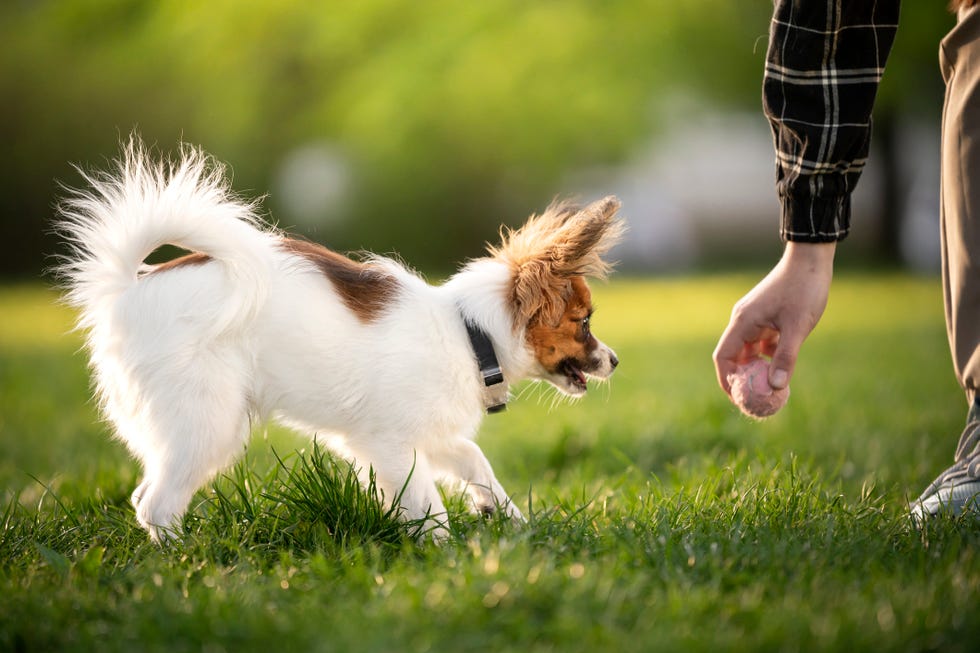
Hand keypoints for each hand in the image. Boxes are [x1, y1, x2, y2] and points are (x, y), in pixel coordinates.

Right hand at [713, 242, 835, 396]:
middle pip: (733, 356)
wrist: (811, 259)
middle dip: (741, 379)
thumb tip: (775, 388)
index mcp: (743, 322)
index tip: (740, 399)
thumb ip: (786, 358)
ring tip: (768, 387)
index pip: (723, 358)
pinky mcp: (765, 315)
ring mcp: (753, 317)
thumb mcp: (797, 327)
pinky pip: (759, 341)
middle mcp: (743, 320)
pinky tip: (781, 365)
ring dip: (755, 368)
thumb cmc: (803, 290)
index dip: (727, 381)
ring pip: (747, 350)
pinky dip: (765, 356)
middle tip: (754, 399)